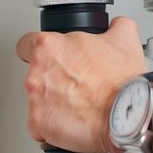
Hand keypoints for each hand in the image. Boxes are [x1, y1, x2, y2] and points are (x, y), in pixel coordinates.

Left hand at [16, 16, 147, 152]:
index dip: (42, 51)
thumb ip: (116, 26)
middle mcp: (36, 72)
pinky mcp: (39, 124)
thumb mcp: (125, 38)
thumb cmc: (120, 81)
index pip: (27, 43)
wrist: (125, 116)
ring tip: (78, 104)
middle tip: (74, 84)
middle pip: (34, 74)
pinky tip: (73, 121)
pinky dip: (53, 125)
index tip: (53, 58)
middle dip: (51, 79)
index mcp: (49, 46)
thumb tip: (117, 26)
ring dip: (53, 102)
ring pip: (37, 101)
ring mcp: (35, 100)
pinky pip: (40, 126)